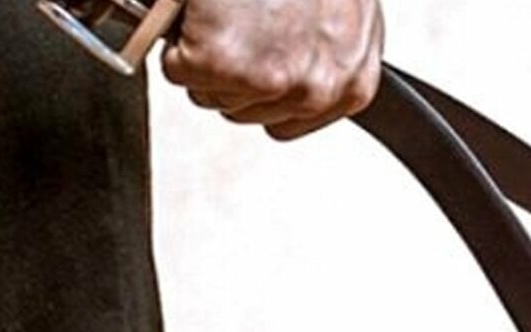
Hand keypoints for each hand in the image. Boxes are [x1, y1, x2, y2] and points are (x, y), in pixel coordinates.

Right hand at [162, 0, 383, 140]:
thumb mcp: (345, 14)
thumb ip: (326, 53)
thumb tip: (291, 63)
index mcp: (352, 85)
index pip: (284, 121)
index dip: (258, 80)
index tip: (256, 47)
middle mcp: (316, 92)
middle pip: (243, 110)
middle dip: (231, 65)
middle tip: (240, 15)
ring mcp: (269, 82)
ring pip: (209, 94)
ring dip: (205, 51)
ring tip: (227, 8)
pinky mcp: (223, 64)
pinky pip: (178, 70)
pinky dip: (178, 36)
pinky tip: (207, 8)